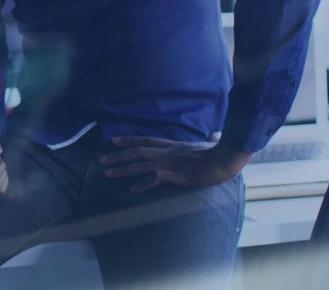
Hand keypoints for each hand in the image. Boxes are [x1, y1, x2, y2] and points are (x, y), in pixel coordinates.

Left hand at [100, 136, 252, 193]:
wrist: (227, 158)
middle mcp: (167, 152)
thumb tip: (199, 142)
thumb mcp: (199, 147)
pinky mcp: (177, 175)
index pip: (145, 140)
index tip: (112, 140)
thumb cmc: (216, 153)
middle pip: (137, 151)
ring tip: (108, 173)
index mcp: (171, 145)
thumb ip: (190, 147)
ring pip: (141, 164)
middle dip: (118, 155)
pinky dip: (143, 183)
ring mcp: (171, 163)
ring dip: (123, 169)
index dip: (128, 140)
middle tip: (101, 160)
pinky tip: (133, 189)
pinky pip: (156, 178)